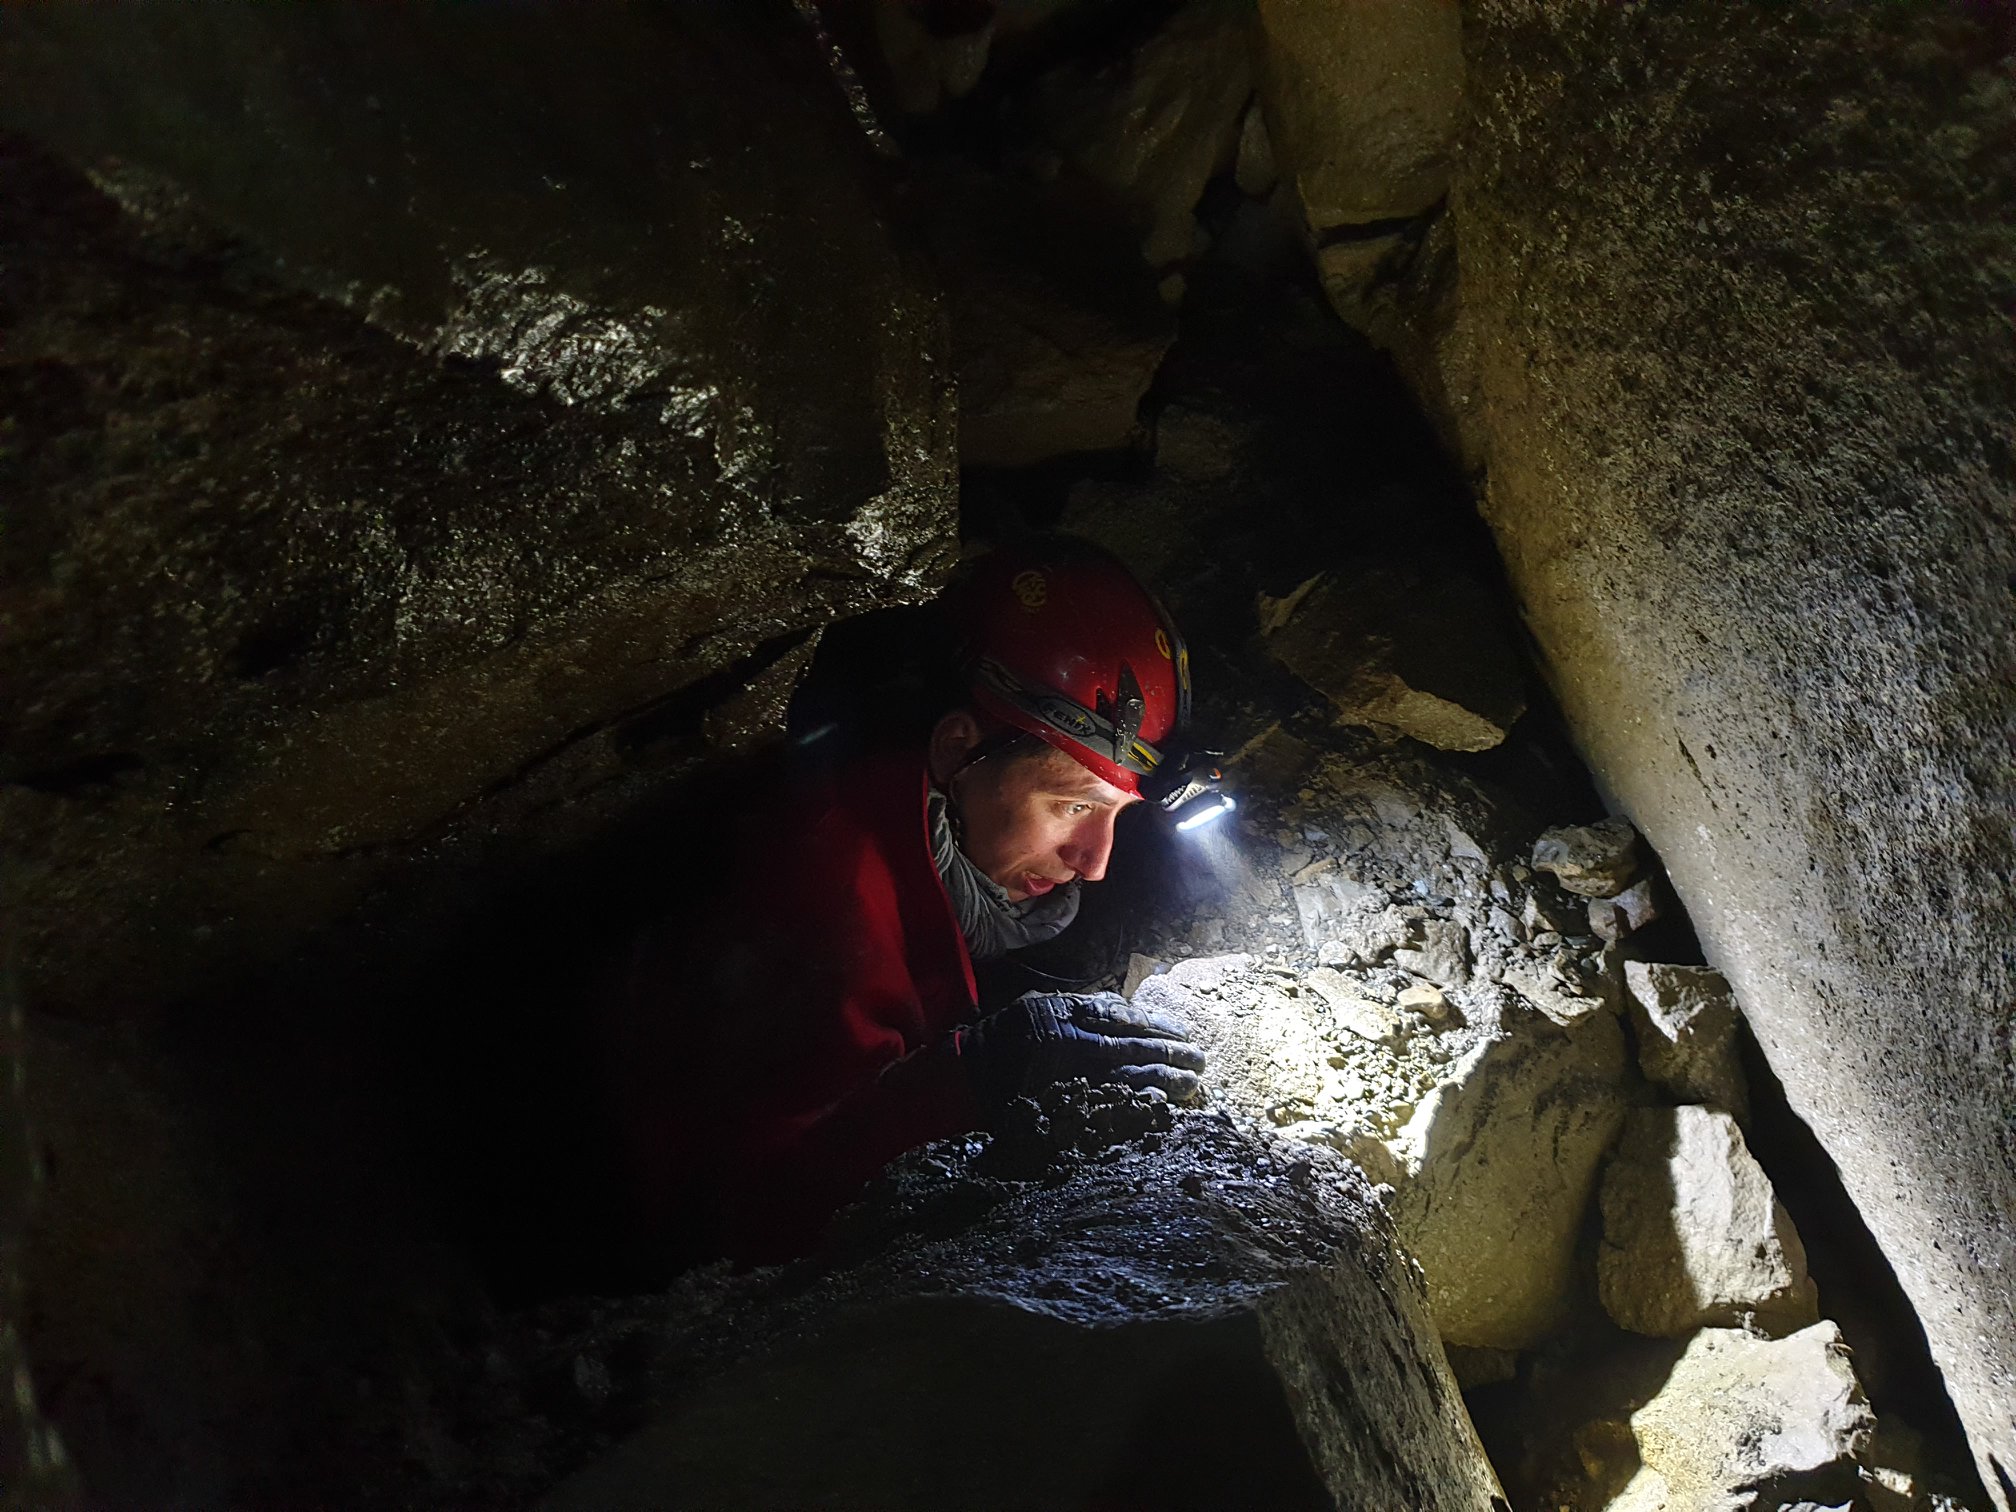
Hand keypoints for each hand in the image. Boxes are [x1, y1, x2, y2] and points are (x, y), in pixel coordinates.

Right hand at [958, 991, 1205, 1105]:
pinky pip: (1114, 1105)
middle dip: (1175, 1054)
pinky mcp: (1069, 1105)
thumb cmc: (1010, 1036)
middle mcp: (1076, 1043)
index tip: (1185, 1033)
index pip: (1130, 1019)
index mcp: (1072, 1016)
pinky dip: (1141, 1104)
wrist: (971, 1074)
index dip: (1162, 1027)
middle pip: (1140, 1048)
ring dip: (1168, 1080)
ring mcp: (1074, 1077)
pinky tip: (1161, 1105)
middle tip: (1201, 1060)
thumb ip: (1085, 1008)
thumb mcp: (1045, 1007)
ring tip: (1192, 1084)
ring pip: (1134, 1076)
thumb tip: (1130, 1011)